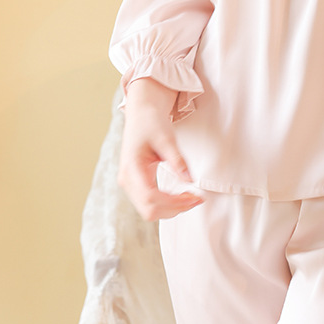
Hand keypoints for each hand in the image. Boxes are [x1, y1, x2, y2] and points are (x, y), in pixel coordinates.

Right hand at [117, 77, 205, 220]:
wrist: (141, 113)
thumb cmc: (151, 122)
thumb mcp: (166, 138)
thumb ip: (177, 160)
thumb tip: (190, 180)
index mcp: (131, 168)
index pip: (150, 197)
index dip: (174, 202)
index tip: (194, 196)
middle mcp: (126, 180)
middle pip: (149, 209)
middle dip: (175, 208)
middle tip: (197, 199)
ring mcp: (130, 184)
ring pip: (149, 210)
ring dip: (172, 209)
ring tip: (193, 198)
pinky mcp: (136, 184)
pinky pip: (150, 202)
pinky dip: (167, 204)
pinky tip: (182, 196)